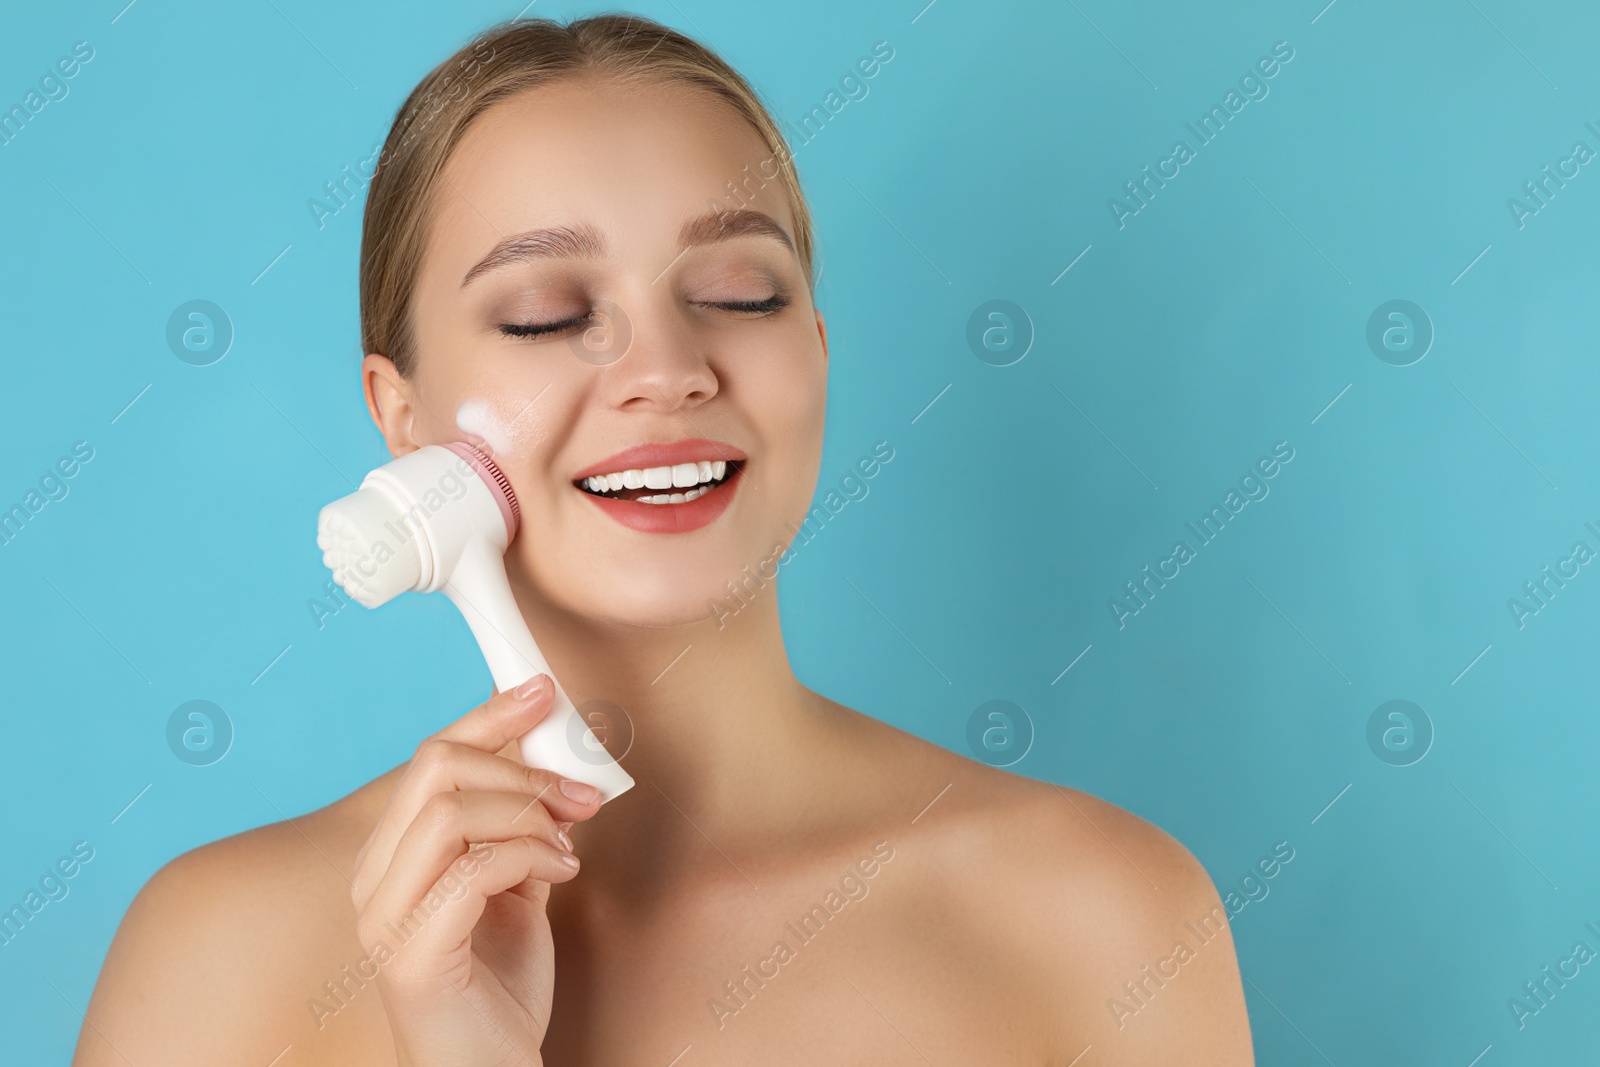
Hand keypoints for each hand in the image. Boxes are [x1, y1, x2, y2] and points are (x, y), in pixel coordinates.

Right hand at [349, 674, 604, 1066]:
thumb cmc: (499, 989)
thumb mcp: (517, 888)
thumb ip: (520, 830)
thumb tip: (554, 766)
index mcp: (393, 858)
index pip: (428, 759)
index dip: (486, 715)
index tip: (541, 690)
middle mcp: (374, 883)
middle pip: (434, 770)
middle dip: (521, 768)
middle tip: (581, 794)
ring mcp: (385, 920)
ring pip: (451, 812)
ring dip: (528, 815)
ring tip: (568, 846)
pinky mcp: (411, 957)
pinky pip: (471, 869)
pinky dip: (529, 856)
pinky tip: (560, 875)